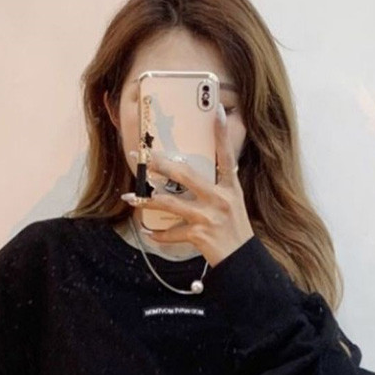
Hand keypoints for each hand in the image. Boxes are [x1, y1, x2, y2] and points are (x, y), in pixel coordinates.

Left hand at [121, 103, 255, 266]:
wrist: (242, 261)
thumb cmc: (234, 232)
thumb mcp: (232, 205)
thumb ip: (216, 189)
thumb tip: (191, 177)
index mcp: (230, 189)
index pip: (227, 156)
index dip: (222, 134)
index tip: (218, 112)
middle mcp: (220, 199)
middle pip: (186, 174)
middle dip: (161, 165)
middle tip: (144, 157)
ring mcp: (209, 217)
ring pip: (171, 203)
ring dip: (148, 201)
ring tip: (133, 197)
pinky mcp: (200, 235)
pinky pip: (173, 232)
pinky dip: (160, 235)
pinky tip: (150, 233)